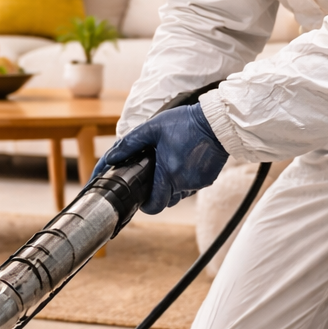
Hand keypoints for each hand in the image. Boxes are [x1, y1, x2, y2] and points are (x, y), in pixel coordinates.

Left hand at [93, 103, 227, 213]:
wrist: (217, 122)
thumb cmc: (185, 123)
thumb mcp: (152, 128)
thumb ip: (129, 144)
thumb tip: (110, 159)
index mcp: (168, 173)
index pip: (154, 206)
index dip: (146, 206)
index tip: (142, 198)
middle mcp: (184, 183)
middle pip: (166, 202)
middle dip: (158, 194)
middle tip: (154, 178)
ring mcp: (197, 183)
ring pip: (179, 195)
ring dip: (172, 187)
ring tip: (170, 167)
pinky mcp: (208, 180)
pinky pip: (191, 187)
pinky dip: (185, 181)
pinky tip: (184, 164)